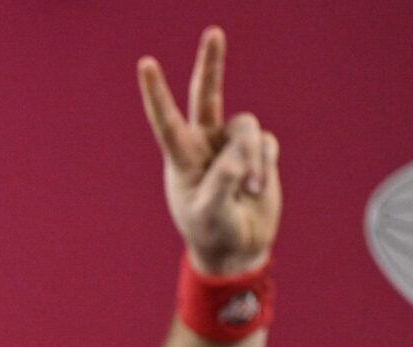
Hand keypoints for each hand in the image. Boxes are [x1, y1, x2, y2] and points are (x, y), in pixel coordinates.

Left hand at [138, 27, 281, 276]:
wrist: (238, 248)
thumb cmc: (213, 232)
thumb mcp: (208, 214)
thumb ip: (220, 184)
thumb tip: (237, 156)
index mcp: (181, 157)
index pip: (165, 120)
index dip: (156, 92)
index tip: (146, 63)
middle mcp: (205, 143)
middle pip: (207, 96)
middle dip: (211, 64)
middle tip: (213, 32)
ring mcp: (232, 145)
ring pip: (247, 127)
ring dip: (251, 157)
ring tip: (247, 189)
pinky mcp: (258, 151)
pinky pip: (267, 143)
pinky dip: (264, 165)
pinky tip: (255, 189)